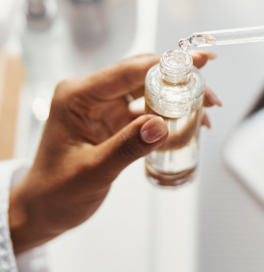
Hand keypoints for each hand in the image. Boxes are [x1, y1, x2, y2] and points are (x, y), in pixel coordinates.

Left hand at [9, 51, 220, 253]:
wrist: (45, 210)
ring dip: (178, 97)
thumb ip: (126, 147)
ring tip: (207, 109)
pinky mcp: (116, 122)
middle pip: (143, 75)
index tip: (199, 61)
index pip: (128, 71)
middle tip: (210, 94)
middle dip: (179, 81)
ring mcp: (105, 108)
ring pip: (149, 90)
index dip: (167, 64)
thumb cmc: (56, 192)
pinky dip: (170, 114)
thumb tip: (161, 126)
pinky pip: (148, 110)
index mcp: (78, 96)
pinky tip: (189, 123)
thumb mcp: (92, 171)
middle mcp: (93, 95)